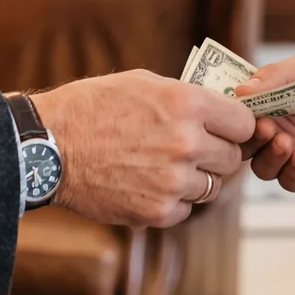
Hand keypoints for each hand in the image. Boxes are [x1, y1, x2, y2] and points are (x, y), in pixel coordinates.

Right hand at [39, 69, 253, 227]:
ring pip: (211, 187)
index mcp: (186, 104)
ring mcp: (172, 181)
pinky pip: (185, 209)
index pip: (245, 123)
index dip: (237, 126)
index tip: (228, 128)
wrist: (50, 146)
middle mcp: (186, 143)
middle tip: (196, 148)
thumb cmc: (93, 107)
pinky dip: (173, 200)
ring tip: (167, 165)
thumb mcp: (144, 83)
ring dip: (196, 178)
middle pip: (232, 158)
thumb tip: (219, 109)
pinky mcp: (156, 211)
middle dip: (218, 153)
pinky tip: (149, 183)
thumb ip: (187, 97)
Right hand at [241, 54, 294, 192]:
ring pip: (260, 166)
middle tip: (263, 128)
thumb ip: (278, 77)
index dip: (234, 113)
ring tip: (284, 142)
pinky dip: (289, 170)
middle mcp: (277, 128)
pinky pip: (288, 180)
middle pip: (244, 142)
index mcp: (271, 100)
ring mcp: (292, 153)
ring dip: (267, 156)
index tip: (239, 110)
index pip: (239, 111)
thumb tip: (241, 90)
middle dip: (247, 138)